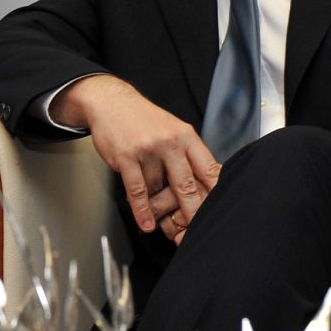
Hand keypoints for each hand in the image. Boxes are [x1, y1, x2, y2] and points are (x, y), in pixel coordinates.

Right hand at [54, 75, 220, 235]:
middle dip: (193, 210)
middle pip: (186, 183)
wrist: (111, 102)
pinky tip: (146, 222)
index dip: (215, 192)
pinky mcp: (126, 157)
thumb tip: (206, 180)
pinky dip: (142, 210)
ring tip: (166, 226)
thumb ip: (188, 152)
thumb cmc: (143, 119)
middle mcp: (169, 142)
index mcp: (185, 136)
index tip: (218, 209)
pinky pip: (137, 190)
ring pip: (158, 189)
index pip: (208, 167)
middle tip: (197, 228)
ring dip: (160, 209)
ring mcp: (147, 150)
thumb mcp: (173, 128)